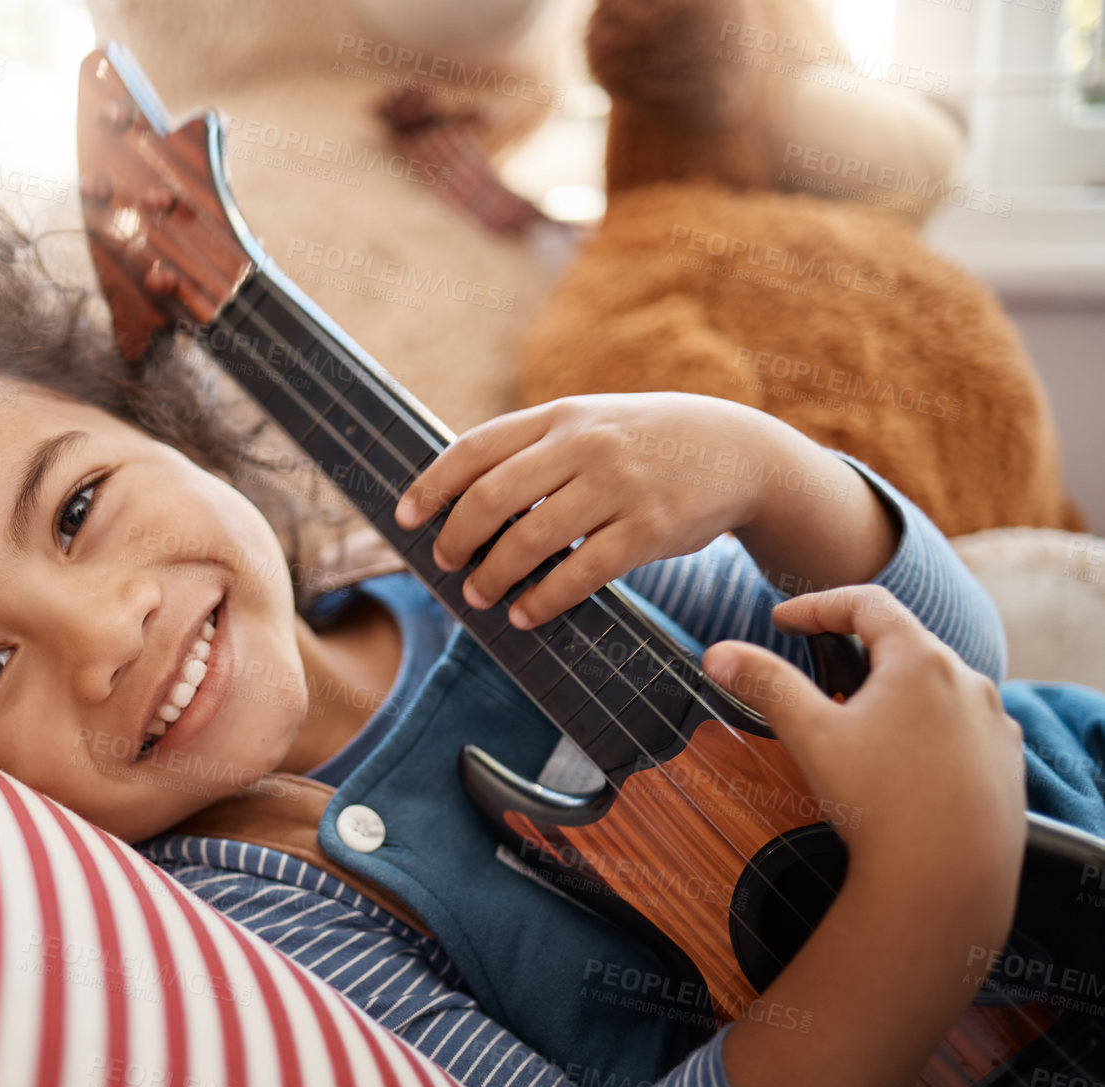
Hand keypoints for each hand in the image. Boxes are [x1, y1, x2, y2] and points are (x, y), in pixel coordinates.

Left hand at [393, 393, 775, 628]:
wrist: (737, 451)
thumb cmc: (645, 444)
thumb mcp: (590, 423)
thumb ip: (535, 449)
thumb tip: (461, 495)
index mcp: (559, 417)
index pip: (475, 448)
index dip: (431, 485)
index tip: (403, 517)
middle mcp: (584, 445)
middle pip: (492, 496)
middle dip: (456, 537)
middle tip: (445, 564)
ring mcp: (618, 486)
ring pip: (532, 539)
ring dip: (494, 576)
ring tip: (479, 597)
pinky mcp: (649, 528)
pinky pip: (582, 572)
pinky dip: (544, 599)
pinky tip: (525, 615)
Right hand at [702, 585, 1024, 897]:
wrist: (945, 882)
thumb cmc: (880, 804)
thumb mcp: (810, 734)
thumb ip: (765, 684)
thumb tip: (719, 654)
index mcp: (921, 661)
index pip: (867, 602)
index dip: (817, 605)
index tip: (783, 622)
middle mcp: (969, 682)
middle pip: (904, 643)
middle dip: (855, 651)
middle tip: (817, 675)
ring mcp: (994, 723)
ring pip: (936, 687)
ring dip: (894, 692)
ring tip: (859, 725)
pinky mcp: (1006, 762)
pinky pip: (962, 726)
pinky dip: (928, 730)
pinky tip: (902, 765)